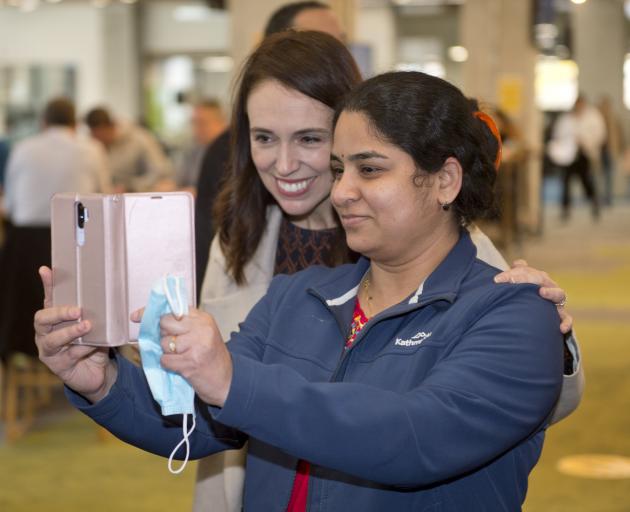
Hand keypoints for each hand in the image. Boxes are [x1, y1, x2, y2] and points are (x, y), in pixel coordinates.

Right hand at [34, 266, 116, 402]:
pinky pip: (69, 356)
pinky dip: (83, 349)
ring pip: (52, 339)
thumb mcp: (97, 324)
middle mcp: (46, 333)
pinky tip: (93, 346)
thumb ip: (97, 310)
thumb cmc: (95, 343)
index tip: (47, 270)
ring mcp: (49, 350)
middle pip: (42, 319)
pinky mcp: (58, 366)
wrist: (99, 372)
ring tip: (86, 326)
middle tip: (77, 310)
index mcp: (54, 319)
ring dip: (70, 332)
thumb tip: (109, 289)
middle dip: (59, 313)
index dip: (48, 285)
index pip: (50, 299)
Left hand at [150, 308, 231, 406]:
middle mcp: (200, 328)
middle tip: (176, 344)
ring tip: (183, 357)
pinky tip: (182, 366)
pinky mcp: (191, 362)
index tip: (136, 317)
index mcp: (202, 318)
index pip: (171, 308)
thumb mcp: (202, 333)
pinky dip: (169, 365)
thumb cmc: (211, 357)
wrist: (227, 381)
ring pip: (164, 343)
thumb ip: (183, 324)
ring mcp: (196, 344)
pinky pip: (165, 360)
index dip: (151, 312)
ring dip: (168, 353)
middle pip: (164, 323)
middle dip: (164, 335)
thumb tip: (150, 318)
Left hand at [494, 259, 572, 333]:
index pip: (526, 270)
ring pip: (559, 294)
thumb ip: (516, 272)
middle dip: (526, 278)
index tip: (497, 280)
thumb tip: (517, 263)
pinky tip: (560, 328)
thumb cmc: (523, 295)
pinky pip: (567, 318)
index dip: (513, 272)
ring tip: (541, 292)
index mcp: (537, 278)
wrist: (530, 313)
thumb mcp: (517, 284)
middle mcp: (548, 287)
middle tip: (512, 281)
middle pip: (541, 278)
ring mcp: (555, 301)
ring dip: (550, 292)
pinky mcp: (560, 315)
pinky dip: (566, 322)